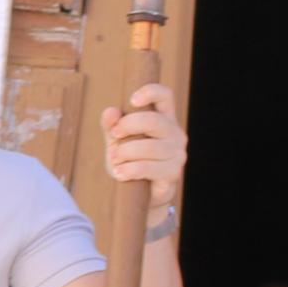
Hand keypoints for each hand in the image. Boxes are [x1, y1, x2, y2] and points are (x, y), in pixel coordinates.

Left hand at [97, 81, 184, 195]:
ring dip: (126, 153)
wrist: (142, 194)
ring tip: (115, 160)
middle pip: (154, 121)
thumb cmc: (130, 160)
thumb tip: (110, 112)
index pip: (165, 96)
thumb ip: (111, 126)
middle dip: (129, 126)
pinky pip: (149, 168)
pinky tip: (120, 173)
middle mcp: (175, 133)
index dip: (151, 92)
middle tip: (114, 135)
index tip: (132, 100)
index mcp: (164, 118)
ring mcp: (177, 154)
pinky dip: (130, 170)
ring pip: (150, 147)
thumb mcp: (117, 141)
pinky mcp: (173, 173)